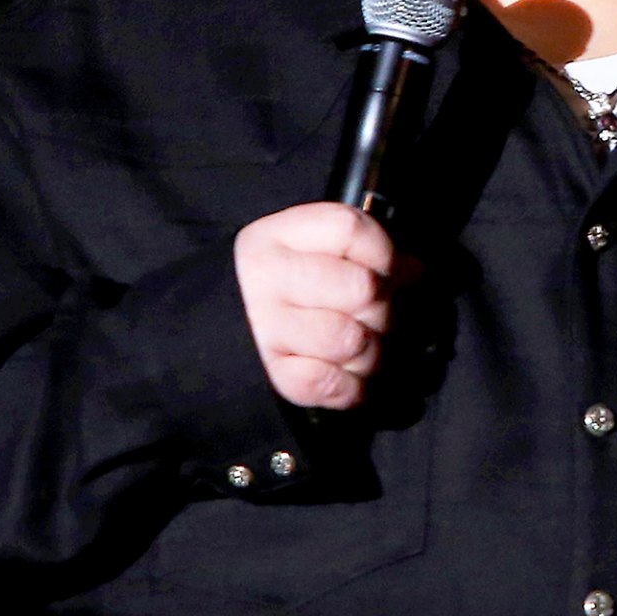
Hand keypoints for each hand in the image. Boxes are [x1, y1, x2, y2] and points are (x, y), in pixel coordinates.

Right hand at [234, 202, 399, 408]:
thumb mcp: (303, 254)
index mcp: (278, 235)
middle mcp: (267, 277)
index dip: (384, 252)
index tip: (387, 270)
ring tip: (363, 351)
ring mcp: (264, 327)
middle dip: (383, 310)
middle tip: (374, 318)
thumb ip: (358, 254)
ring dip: (371, 353)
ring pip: (352, 340)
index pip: (350, 229)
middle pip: (362, 288)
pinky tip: (350, 380)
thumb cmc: (272, 290)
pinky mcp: (267, 373)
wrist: (202, 336)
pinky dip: (351, 389)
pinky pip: (330, 383)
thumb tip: (414, 270)